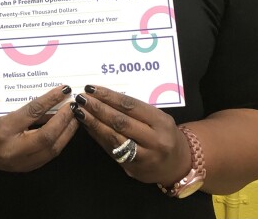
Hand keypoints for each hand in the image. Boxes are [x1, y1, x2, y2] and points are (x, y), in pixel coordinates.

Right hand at [0, 85, 78, 172]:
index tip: (64, 90)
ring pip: (52, 149)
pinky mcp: (26, 169)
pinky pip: (49, 155)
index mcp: (2, 130)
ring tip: (75, 117)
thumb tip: (49, 96)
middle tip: (74, 105)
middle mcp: (12, 149)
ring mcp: (20, 163)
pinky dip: (60, 141)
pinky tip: (66, 130)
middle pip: (46, 136)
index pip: (32, 113)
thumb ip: (21, 105)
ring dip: (67, 132)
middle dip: (64, 120)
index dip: (50, 100)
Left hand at [70, 84, 191, 184]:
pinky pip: (111, 150)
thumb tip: (103, 96)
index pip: (130, 106)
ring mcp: (144, 157)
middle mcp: (154, 140)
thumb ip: (136, 110)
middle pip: (121, 122)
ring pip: (114, 138)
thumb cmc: (165, 134)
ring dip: (93, 123)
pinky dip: (97, 136)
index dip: (109, 96)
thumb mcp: (158, 118)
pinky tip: (87, 126)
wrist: (179, 165)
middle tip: (81, 98)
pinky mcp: (133, 168)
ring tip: (79, 111)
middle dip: (98, 109)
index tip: (92, 88)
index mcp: (161, 122)